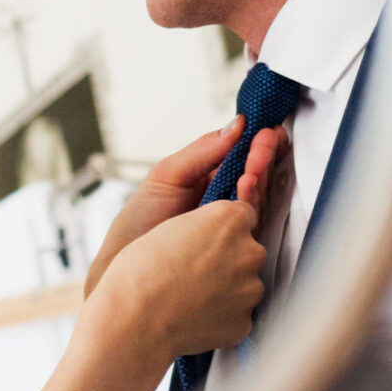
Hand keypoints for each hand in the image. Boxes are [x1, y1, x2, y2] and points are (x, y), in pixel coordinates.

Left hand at [85, 119, 286, 295]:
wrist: (124, 266)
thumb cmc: (138, 224)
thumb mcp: (166, 176)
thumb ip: (203, 150)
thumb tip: (237, 124)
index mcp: (207, 179)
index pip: (241, 155)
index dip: (256, 141)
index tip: (265, 128)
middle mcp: (223, 201)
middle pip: (256, 174)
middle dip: (263, 153)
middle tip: (267, 139)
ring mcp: (229, 224)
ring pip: (258, 195)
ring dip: (260, 172)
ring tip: (255, 158)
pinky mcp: (232, 246)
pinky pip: (249, 220)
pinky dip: (251, 198)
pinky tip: (247, 183)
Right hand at [94, 197, 265, 358]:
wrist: (137, 315)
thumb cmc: (144, 267)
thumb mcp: (174, 224)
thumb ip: (207, 225)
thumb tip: (220, 238)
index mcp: (230, 219)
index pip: (244, 215)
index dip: (221, 229)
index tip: (205, 240)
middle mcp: (249, 250)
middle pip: (248, 250)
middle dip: (228, 259)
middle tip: (194, 269)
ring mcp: (250, 289)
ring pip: (245, 284)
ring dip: (227, 288)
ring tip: (191, 294)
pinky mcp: (244, 321)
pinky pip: (237, 314)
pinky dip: (221, 316)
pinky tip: (194, 313)